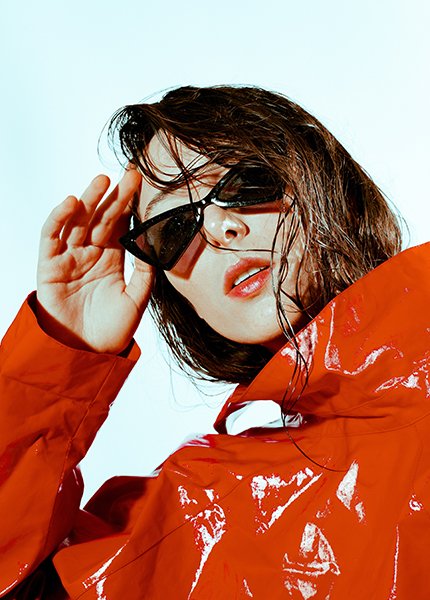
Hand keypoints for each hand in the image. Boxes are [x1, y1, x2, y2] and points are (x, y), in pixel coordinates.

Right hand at [36, 170, 153, 353]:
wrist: (86, 353)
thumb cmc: (111, 329)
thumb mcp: (136, 299)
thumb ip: (144, 273)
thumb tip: (153, 246)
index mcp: (111, 259)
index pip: (120, 224)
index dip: (128, 203)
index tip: (141, 183)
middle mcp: (90, 253)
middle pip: (102, 217)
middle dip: (115, 195)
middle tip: (129, 175)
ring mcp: (70, 257)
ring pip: (78, 221)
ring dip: (89, 199)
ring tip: (103, 181)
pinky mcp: (50, 265)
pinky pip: (52, 236)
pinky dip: (59, 218)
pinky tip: (72, 203)